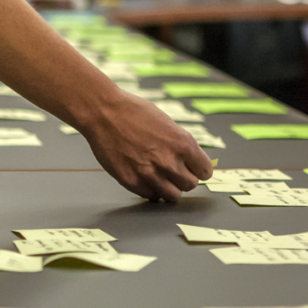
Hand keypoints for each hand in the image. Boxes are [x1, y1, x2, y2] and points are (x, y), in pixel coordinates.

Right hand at [79, 91, 212, 201]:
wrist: (103, 112)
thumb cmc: (133, 112)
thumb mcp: (167, 123)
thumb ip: (179, 144)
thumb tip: (188, 162)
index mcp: (183, 144)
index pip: (205, 171)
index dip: (197, 169)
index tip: (190, 168)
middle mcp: (169, 161)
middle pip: (190, 185)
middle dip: (182, 178)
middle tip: (172, 172)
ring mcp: (149, 174)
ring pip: (172, 195)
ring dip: (168, 188)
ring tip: (159, 178)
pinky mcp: (131, 181)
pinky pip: (150, 195)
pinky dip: (150, 189)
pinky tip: (143, 177)